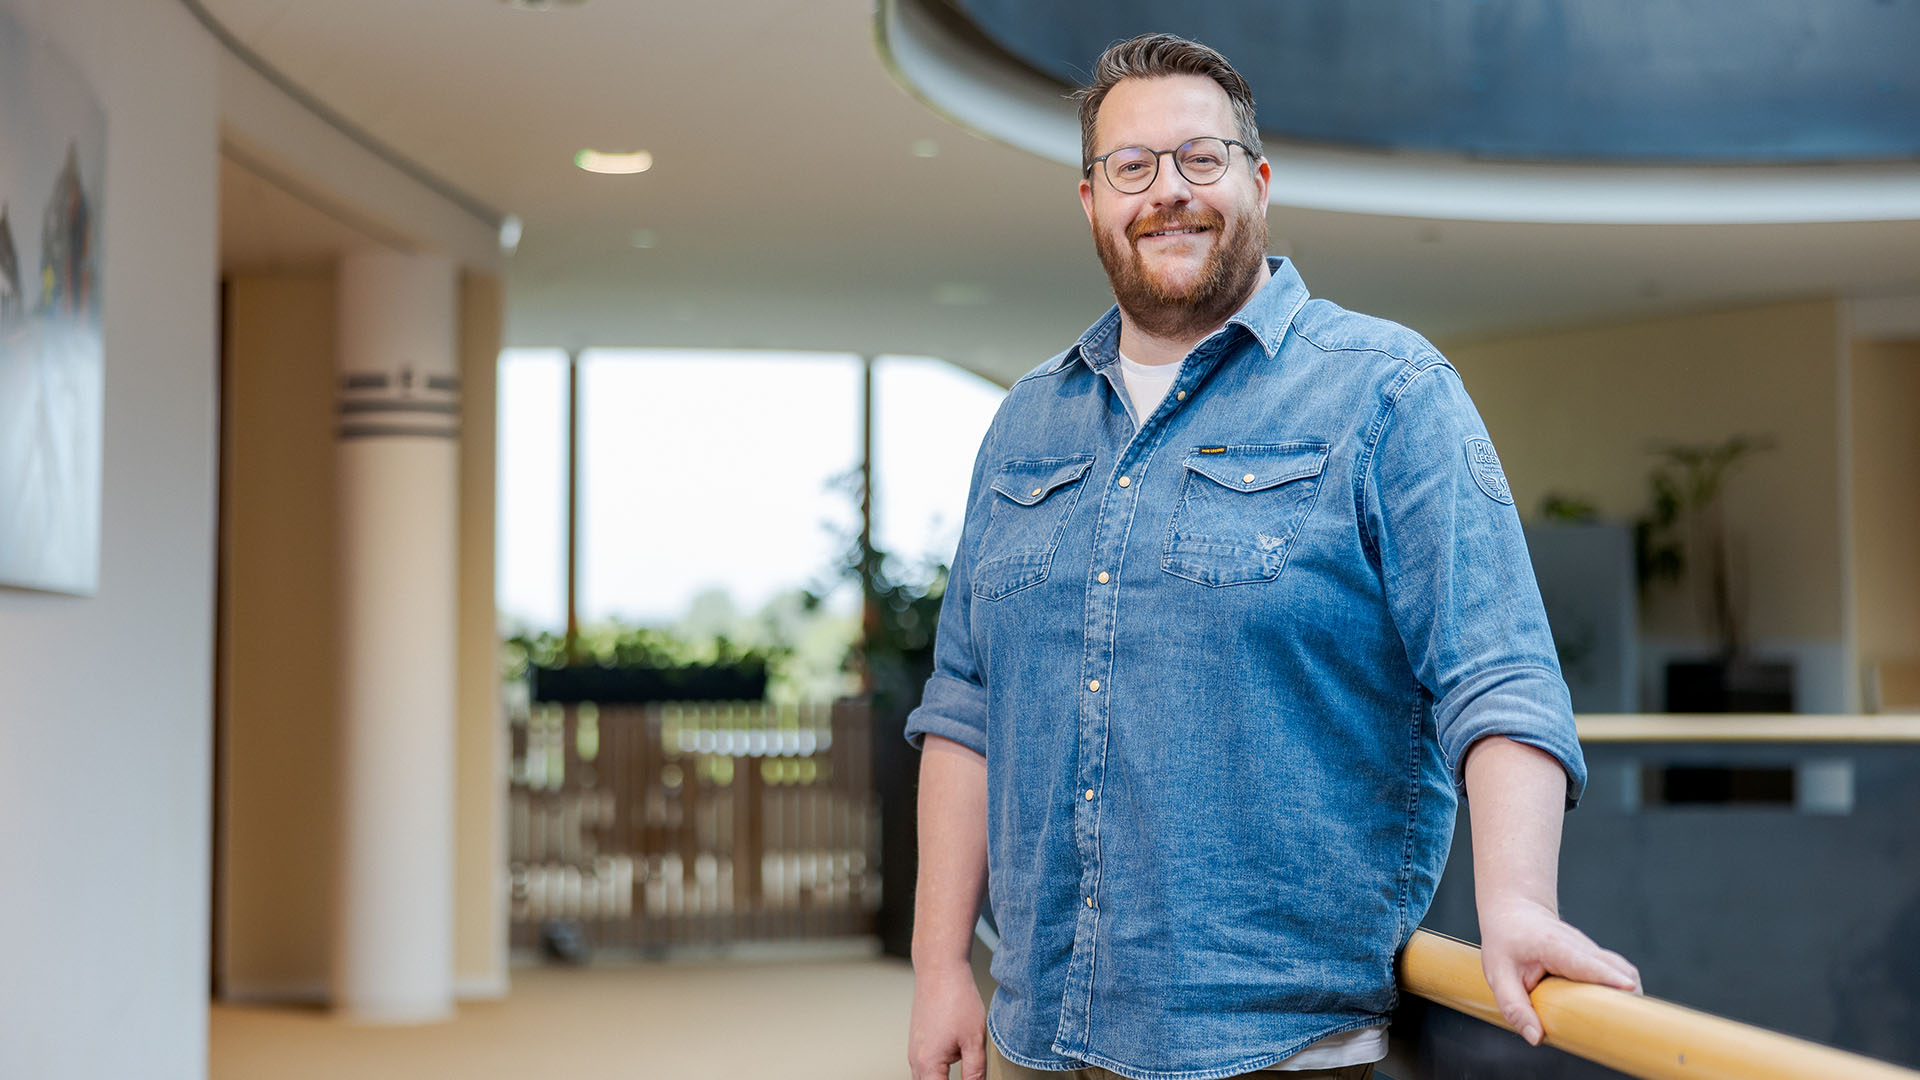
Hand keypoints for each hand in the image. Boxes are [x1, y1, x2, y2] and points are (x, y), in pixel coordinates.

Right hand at [908, 962, 987, 1079]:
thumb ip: (975, 1072)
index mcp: (929, 1065)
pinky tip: (952, 1067)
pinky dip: (936, 1075)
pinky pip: (923, 1069)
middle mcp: (915, 1061)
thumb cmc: (957, 1000)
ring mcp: (914, 1051)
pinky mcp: (917, 1042)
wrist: (939, 970)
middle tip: (969, 1078)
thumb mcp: (974, 1040)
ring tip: (963, 1074)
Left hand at [1477, 895, 1640, 1045]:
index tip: (1629, 988)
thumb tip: (1535, 1038)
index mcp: (1554, 947)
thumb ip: (1514, 1007)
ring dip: (1628, 994)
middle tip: (1631, 1023)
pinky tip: (1617, 1011)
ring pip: (1622, 969)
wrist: (1515, 913)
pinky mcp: (1596, 957)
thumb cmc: (1505, 943)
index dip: (1608, 976)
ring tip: (1627, 1022)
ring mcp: (1591, 950)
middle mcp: (1579, 945)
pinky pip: (1618, 973)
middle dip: (1628, 993)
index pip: (1586, 962)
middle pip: (1616, 967)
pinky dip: (1622, 990)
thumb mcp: (1498, 975)